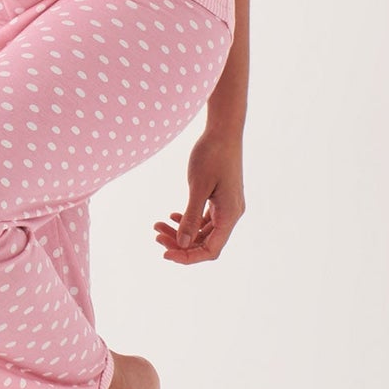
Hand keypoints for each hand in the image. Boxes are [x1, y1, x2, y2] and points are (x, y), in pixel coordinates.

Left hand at [154, 131, 245, 262]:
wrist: (223, 131)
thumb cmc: (212, 155)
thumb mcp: (198, 186)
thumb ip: (190, 216)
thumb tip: (182, 243)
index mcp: (230, 215)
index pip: (211, 250)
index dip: (188, 256)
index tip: (165, 254)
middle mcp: (231, 214)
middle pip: (205, 243)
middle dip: (180, 244)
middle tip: (156, 235)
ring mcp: (226, 207)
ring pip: (203, 231)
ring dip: (181, 232)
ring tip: (157, 226)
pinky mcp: (220, 199)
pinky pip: (204, 219)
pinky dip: (188, 221)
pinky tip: (172, 216)